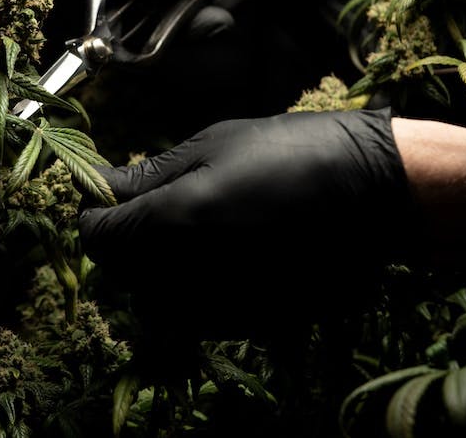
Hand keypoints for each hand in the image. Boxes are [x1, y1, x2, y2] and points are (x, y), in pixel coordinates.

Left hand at [78, 108, 412, 335]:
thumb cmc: (288, 153)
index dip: (95, 213)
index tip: (109, 195)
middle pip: (120, 271)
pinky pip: (193, 312)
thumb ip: (149, 175)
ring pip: (153, 297)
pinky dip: (189, 288)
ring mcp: (219, 304)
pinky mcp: (248, 321)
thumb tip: (100, 186)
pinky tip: (219, 253)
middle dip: (122, 238)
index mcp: (172, 222)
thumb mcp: (211, 145)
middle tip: (149, 205)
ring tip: (187, 228)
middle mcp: (186, 274)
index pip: (96, 237)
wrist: (370, 192)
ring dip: (153, 266)